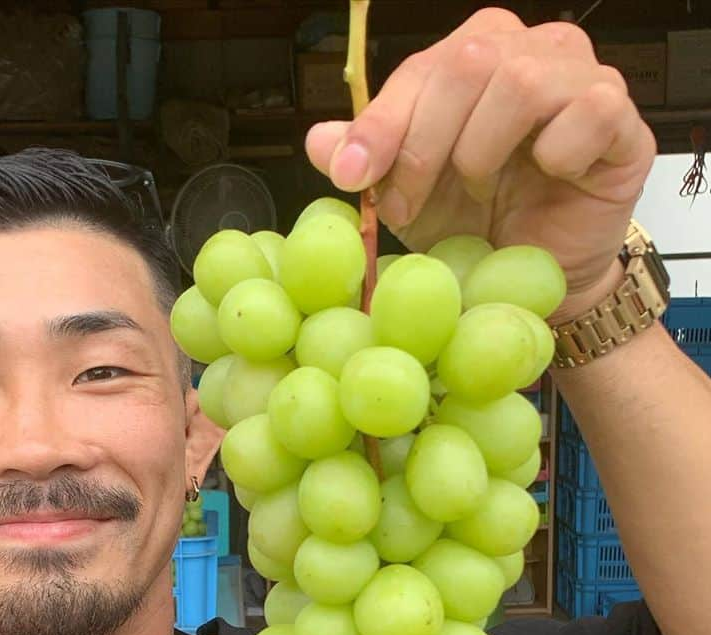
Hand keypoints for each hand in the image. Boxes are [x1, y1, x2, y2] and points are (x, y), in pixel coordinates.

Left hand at [305, 7, 655, 321]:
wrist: (532, 274)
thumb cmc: (476, 222)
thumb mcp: (406, 197)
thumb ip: (368, 164)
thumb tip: (321, 142)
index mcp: (472, 59)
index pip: (420, 69)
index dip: (381, 125)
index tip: (351, 175)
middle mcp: (528, 53)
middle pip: (467, 65)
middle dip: (424, 144)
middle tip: (409, 203)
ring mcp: (580, 79)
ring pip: (521, 81)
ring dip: (483, 149)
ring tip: (479, 189)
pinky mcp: (621, 120)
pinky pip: (587, 113)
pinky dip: (555, 155)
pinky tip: (543, 179)